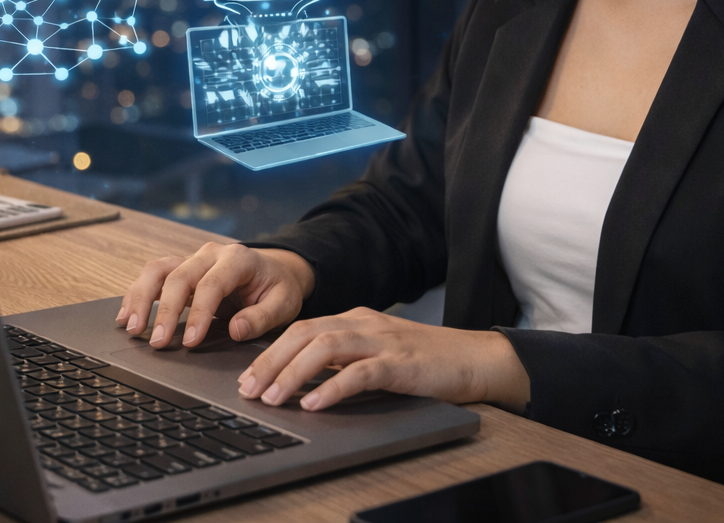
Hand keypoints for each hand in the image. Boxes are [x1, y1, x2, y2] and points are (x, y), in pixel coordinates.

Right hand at [118, 243, 315, 348]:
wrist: (276, 270)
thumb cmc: (279, 288)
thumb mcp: (284, 303)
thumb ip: (262, 317)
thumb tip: (235, 330)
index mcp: (238, 259)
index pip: (212, 284)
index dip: (199, 314)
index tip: (190, 341)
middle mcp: (211, 254)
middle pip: (179, 276)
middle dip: (165, 311)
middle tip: (157, 342)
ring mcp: (193, 259)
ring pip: (158, 270)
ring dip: (141, 298)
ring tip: (132, 328)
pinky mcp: (182, 269)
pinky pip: (154, 276)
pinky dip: (137, 294)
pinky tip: (127, 316)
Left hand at [237, 306, 530, 411]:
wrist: (475, 358)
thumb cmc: (426, 362)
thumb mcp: (378, 353)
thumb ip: (345, 359)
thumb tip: (302, 380)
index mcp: (355, 319)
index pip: (301, 328)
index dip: (269, 352)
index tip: (247, 378)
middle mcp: (364, 324)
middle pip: (305, 333)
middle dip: (270, 362)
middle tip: (248, 390)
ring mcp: (383, 341)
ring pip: (325, 348)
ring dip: (292, 374)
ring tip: (272, 399)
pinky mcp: (401, 363)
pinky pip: (359, 372)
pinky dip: (332, 387)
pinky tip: (314, 404)